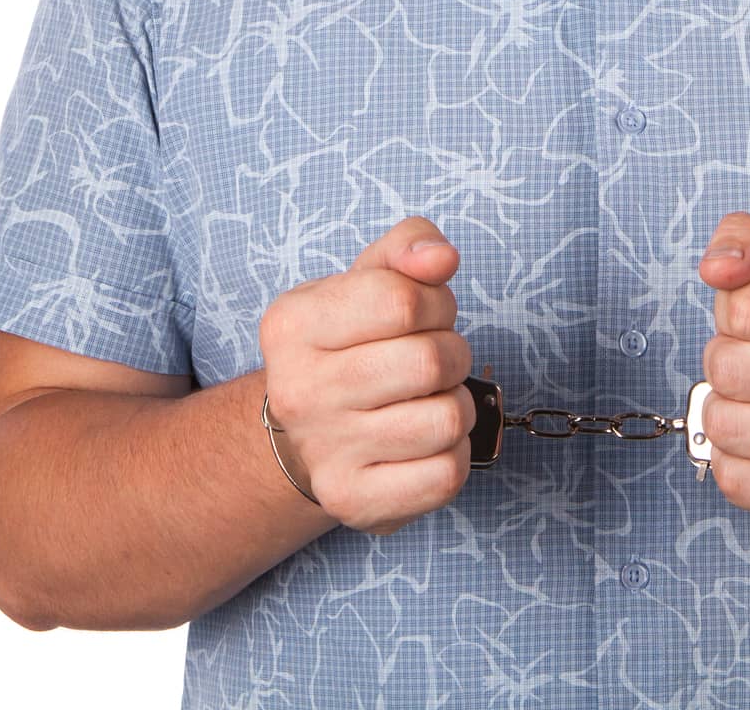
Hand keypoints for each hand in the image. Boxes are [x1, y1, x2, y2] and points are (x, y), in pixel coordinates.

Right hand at [258, 215, 476, 535]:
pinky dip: (454, 454)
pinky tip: (423, 442)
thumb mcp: (369, 278)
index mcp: (293, 324)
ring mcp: (323, 454)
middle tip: (430, 360)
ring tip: (426, 399)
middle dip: (452, 352)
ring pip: (448, 419)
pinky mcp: (353, 503)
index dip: (435, 302)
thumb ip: (409, 247)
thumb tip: (442, 258)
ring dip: (457, 404)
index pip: (402, 300)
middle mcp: (298, 392)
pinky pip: (447, 475)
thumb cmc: (351, 341)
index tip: (424, 313)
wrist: (307, 431)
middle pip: (431, 361)